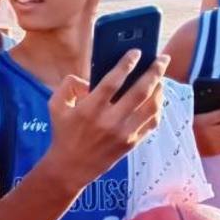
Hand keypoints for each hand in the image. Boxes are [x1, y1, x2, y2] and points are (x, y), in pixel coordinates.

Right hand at [47, 50, 167, 187]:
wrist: (71, 167)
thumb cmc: (63, 132)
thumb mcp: (55, 105)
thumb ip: (68, 85)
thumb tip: (89, 79)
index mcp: (89, 109)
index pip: (112, 81)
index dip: (126, 64)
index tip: (137, 52)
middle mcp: (109, 121)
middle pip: (139, 91)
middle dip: (154, 72)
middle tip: (163, 58)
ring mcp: (124, 133)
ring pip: (151, 106)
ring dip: (160, 88)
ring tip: (161, 76)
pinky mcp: (132, 143)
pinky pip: (152, 122)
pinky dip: (158, 107)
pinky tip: (157, 97)